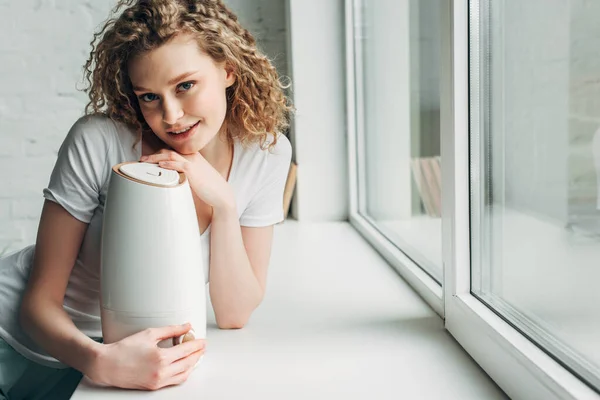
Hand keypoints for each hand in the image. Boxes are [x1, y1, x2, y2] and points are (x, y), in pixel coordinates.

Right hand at [88, 323, 204, 390]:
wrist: (107, 365)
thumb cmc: (124, 349)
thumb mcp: (150, 334)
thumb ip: (171, 330)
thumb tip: (186, 327)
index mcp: (161, 357)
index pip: (187, 350)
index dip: (197, 345)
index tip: (203, 341)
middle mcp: (161, 371)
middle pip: (189, 363)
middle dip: (198, 354)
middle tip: (201, 347)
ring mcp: (158, 381)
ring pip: (184, 375)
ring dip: (192, 365)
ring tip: (195, 355)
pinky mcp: (154, 387)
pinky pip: (174, 381)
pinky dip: (183, 373)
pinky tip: (183, 366)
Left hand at [140, 150, 234, 210]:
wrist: (221, 194)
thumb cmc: (210, 188)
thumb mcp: (197, 177)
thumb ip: (186, 174)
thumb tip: (173, 178)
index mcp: (192, 157)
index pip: (172, 151)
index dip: (159, 154)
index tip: (149, 159)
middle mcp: (192, 157)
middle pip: (168, 150)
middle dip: (153, 155)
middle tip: (142, 160)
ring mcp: (192, 163)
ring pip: (169, 155)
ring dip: (155, 157)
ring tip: (145, 162)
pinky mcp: (192, 171)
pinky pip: (177, 164)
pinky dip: (167, 163)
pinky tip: (160, 165)